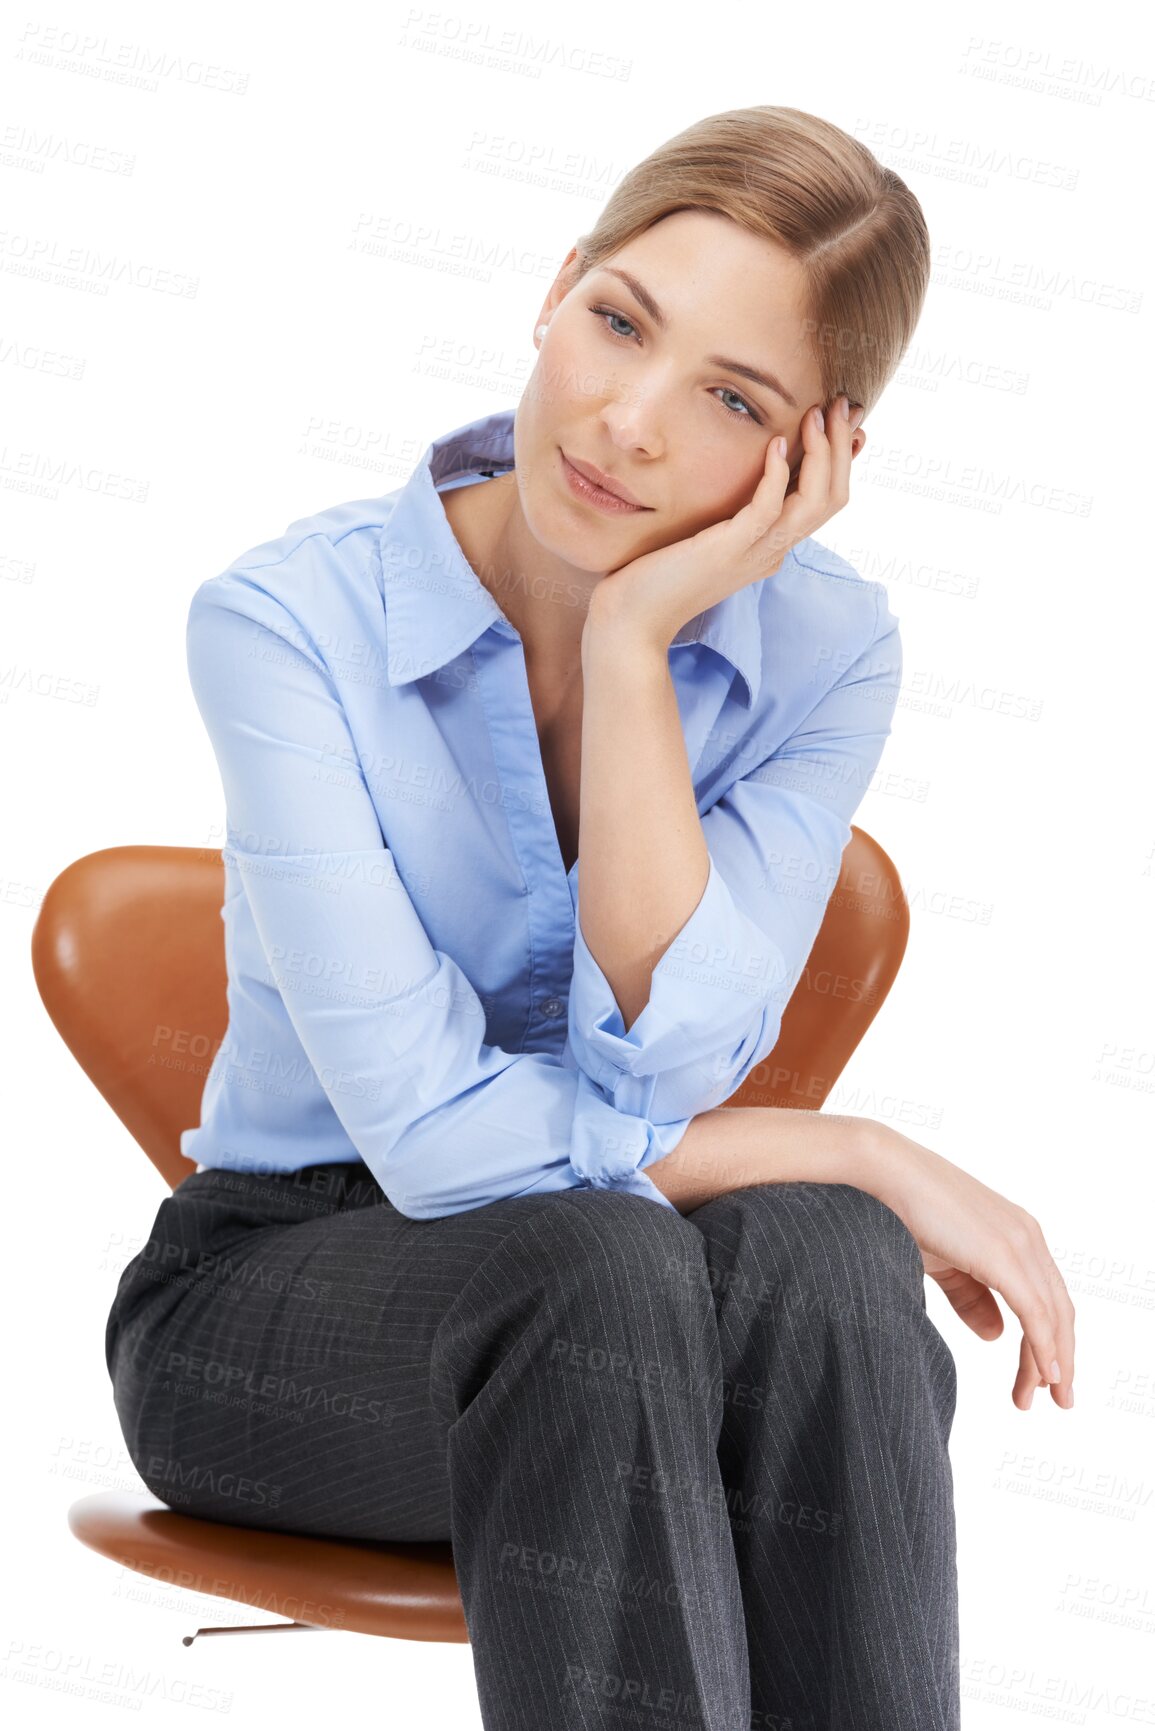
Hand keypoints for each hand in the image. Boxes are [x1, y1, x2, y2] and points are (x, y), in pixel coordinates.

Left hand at [590, 394, 864, 648]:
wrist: (632, 622)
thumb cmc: (657, 579)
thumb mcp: (704, 540)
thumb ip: (726, 517)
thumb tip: (733, 487)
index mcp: (771, 549)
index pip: (826, 504)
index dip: (842, 461)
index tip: (847, 424)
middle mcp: (772, 553)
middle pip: (832, 499)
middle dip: (841, 447)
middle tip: (841, 405)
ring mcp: (754, 555)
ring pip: (815, 503)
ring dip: (823, 453)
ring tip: (817, 413)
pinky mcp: (729, 551)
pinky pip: (768, 508)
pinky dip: (777, 474)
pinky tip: (775, 443)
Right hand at [873, 1127, 1075, 1411]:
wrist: (880, 1173)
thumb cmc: (901, 1210)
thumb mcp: (942, 1261)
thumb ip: (970, 1295)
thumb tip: (997, 1334)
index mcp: (1016, 1233)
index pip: (1047, 1297)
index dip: (1049, 1340)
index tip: (1040, 1379)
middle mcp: (1028, 1236)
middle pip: (1059, 1310)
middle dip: (1059, 1357)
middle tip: (1057, 1400)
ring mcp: (1019, 1243)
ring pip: (1052, 1316)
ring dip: (1051, 1362)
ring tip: (1041, 1397)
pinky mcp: (1004, 1255)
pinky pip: (1036, 1312)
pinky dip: (1044, 1347)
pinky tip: (1044, 1375)